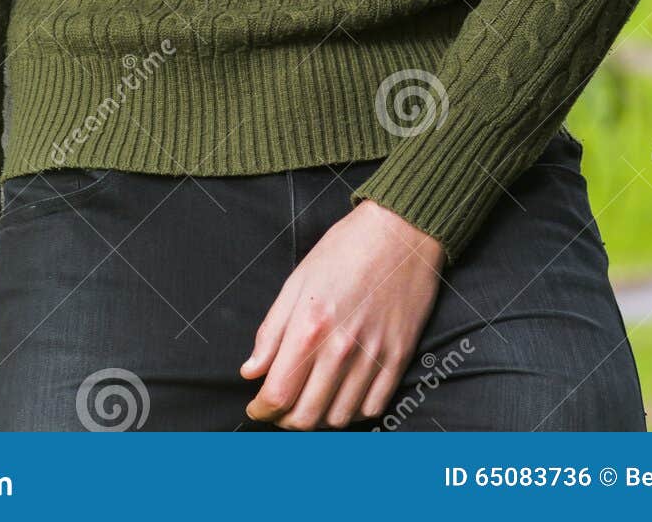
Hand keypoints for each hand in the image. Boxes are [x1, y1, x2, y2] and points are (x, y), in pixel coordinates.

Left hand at [240, 198, 444, 429]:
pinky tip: (342, 396)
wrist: (400, 232)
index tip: (257, 407)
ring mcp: (372, 357)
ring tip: (310, 401)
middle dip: (285, 420)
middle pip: (306, 417)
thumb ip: (271, 331)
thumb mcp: (297, 281)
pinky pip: (372, 408)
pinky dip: (353, 412)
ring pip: (338, 419)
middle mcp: (340, 349)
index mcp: (309, 327)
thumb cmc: (345, 250)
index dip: (261, 410)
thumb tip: (251, 371)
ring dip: (318, 419)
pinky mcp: (398, 359)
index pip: (278, 394)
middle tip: (280, 408)